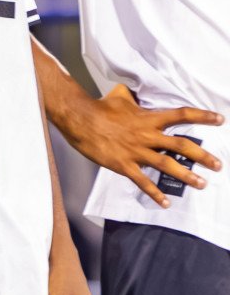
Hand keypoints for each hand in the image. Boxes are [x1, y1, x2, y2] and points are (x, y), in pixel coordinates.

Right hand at [59, 85, 221, 207]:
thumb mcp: (119, 96)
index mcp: (148, 118)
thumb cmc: (99, 107)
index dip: (202, 117)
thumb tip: (133, 91)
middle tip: (218, 165)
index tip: (220, 119)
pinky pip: (143, 181)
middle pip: (181, 145)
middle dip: (203, 156)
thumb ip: (132, 96)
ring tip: (202, 184)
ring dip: (187, 175)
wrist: (79, 119)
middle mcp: (147, 135)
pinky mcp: (123, 165)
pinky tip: (165, 203)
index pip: (181, 115)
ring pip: (167, 164)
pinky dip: (155, 194)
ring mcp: (136, 151)